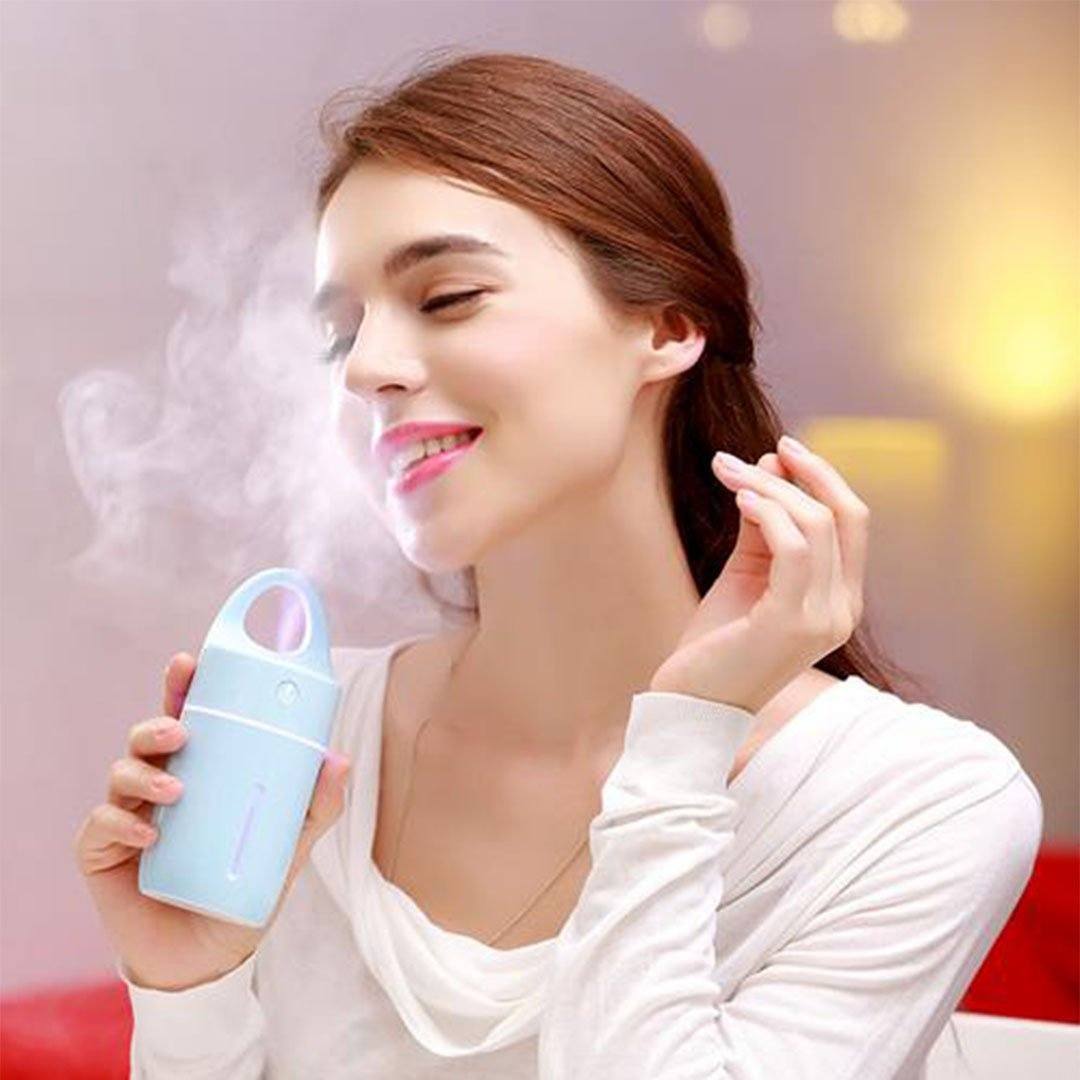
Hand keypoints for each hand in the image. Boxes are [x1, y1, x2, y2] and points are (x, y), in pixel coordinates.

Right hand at [73, 654, 351, 990]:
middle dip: (158, 721)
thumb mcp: (290, 846)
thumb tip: (340, 760)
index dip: (183, 688)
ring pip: (122, 772)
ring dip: (144, 774)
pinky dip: (120, 825)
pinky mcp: (103, 853)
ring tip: (175, 791)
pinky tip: (146, 836)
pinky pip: (101, 825)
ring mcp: (128, 815)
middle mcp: (161, 783)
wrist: (209, 958)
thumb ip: (316, 806)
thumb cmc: (246, 888)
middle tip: (180, 729)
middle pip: (149, 735)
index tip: (188, 663)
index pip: (190, 718)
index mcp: (202, 770)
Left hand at [649, 435, 869, 713]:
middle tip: (743, 457)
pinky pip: (793, 547)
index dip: (823, 478)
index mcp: (840, 600)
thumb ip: (762, 526)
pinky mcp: (792, 622)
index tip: (782, 450)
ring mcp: (823, 619)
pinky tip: (739, 500)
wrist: (691, 703)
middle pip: (843, 516)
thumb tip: (770, 465)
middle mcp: (843, 610)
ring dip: (768, 488)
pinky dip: (767, 512)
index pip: (852, 523)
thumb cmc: (716, 642)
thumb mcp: (745, 574)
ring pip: (815, 524)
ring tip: (726, 473)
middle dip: (800, 473)